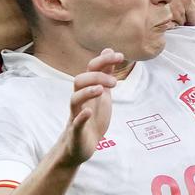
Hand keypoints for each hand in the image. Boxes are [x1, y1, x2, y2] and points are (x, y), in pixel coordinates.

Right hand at [58, 48, 120, 166]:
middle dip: (97, 76)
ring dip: (87, 92)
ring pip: (74, 99)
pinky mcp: (76, 132)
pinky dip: (81, 117)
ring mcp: (76, 115)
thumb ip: (105, 73)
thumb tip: (109, 49)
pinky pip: (75, 123)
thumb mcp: (103, 92)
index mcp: (88, 90)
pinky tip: (88, 113)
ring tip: (102, 90)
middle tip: (114, 83)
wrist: (81, 145)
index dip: (104, 60)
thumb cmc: (93, 117)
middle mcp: (80, 100)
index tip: (120, 56)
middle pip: (79, 80)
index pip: (91, 69)